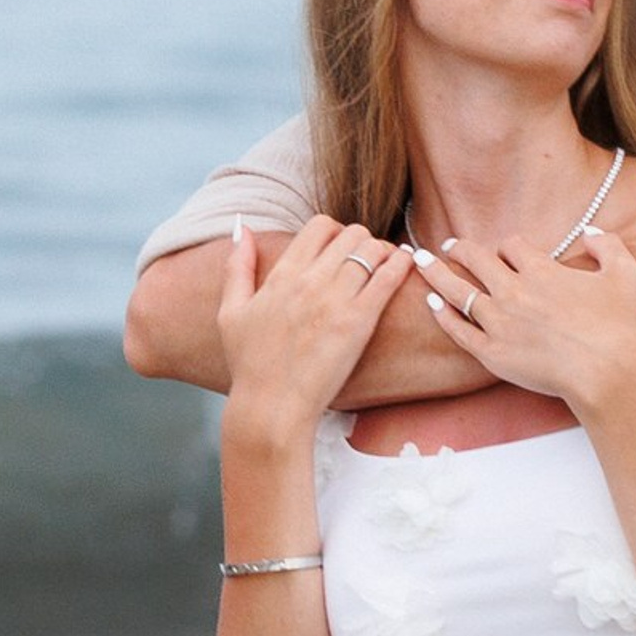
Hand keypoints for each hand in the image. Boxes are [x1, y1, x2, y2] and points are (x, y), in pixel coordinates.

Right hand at [216, 218, 413, 438]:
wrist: (271, 408)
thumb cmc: (250, 366)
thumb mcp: (231, 312)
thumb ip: (237, 268)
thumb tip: (242, 229)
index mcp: (281, 275)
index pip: (319, 226)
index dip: (335, 231)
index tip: (340, 248)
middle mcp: (309, 281)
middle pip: (351, 234)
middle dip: (362, 241)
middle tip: (367, 259)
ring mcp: (335, 299)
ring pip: (372, 249)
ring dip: (383, 251)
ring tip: (386, 265)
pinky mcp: (359, 321)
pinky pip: (389, 276)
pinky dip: (401, 262)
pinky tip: (404, 263)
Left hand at [417, 229, 635, 413]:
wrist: (607, 372)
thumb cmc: (619, 326)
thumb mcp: (625, 274)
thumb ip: (608, 246)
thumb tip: (590, 232)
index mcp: (541, 270)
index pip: (512, 246)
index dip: (508, 247)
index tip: (504, 251)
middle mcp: (513, 291)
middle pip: (476, 260)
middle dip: (459, 249)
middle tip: (446, 246)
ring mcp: (499, 323)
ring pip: (458, 291)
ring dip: (436, 273)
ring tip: (420, 262)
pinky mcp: (492, 353)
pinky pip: (458, 330)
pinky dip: (443, 315)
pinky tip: (432, 305)